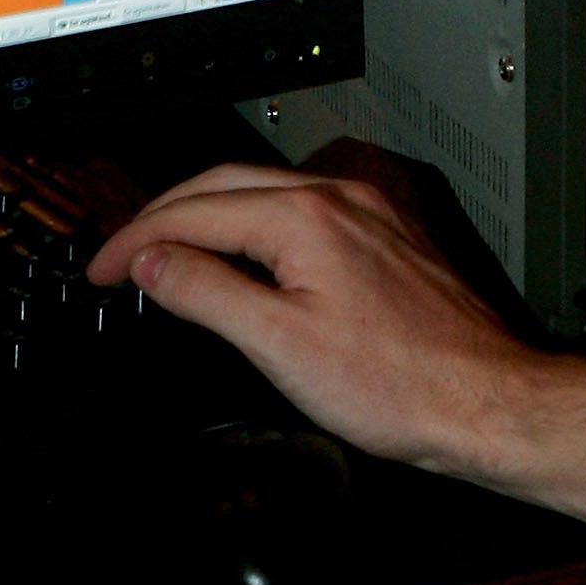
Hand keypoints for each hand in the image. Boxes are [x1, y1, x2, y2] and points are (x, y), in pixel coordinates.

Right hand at [87, 162, 544, 480]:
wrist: (485, 401)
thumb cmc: (400, 385)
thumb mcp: (279, 345)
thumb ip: (207, 293)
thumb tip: (152, 263)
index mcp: (307, 216)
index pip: (194, 210)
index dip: (134, 241)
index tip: (100, 271)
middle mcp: (341, 197)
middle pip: (224, 183)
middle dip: (162, 216)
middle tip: (118, 257)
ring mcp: (368, 211)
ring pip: (264, 192)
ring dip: (207, 214)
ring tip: (166, 250)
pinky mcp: (387, 234)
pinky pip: (301, 209)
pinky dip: (253, 224)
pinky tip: (244, 254)